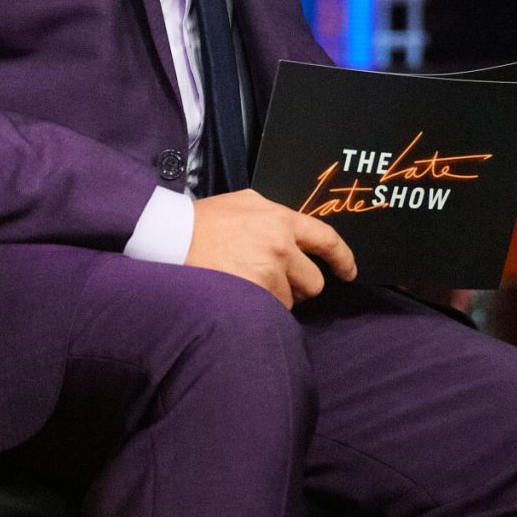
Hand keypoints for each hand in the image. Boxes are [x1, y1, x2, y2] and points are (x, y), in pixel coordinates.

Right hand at [185, 190, 358, 306]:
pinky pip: (269, 313)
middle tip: (272, 281)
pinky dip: (259, 310)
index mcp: (280, 219)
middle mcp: (280, 245)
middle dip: (298, 286)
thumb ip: (272, 216)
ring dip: (274, 299)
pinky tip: (238, 297)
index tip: (348, 272)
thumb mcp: (243, 203)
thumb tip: (292, 232)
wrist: (168, 238)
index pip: (327, 240)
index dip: (343, 259)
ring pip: (289, 301)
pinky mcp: (252, 295)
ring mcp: (267, 272)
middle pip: (313, 281)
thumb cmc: (202, 222)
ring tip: (244, 284)